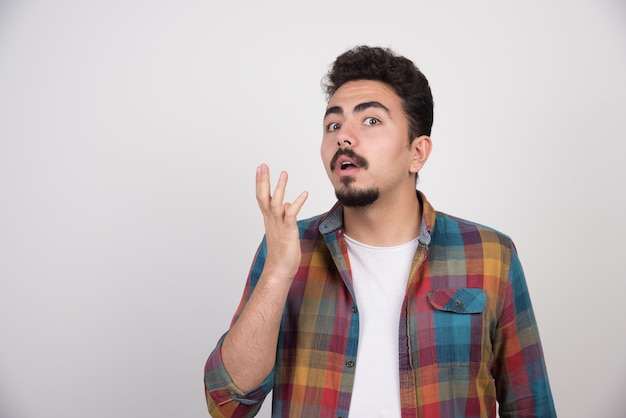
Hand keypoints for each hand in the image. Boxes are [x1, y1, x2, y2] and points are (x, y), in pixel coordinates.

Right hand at [255, 164, 307, 281]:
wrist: (279, 269)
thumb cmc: (282, 251)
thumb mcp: (283, 229)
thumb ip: (284, 215)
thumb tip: (287, 205)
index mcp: (269, 219)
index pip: (262, 197)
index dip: (260, 182)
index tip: (260, 168)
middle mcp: (271, 220)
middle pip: (263, 197)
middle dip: (263, 180)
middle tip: (262, 165)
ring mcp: (279, 225)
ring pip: (276, 203)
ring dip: (279, 188)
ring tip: (283, 173)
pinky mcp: (288, 231)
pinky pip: (291, 214)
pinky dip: (297, 203)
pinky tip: (304, 193)